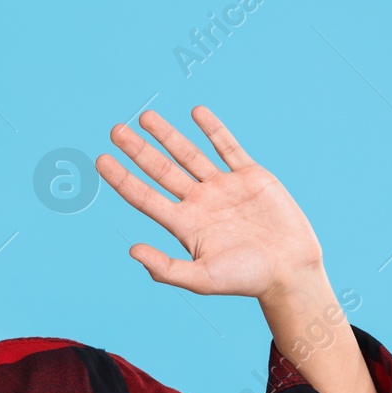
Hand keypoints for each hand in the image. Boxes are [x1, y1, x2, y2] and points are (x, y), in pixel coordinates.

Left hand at [97, 107, 324, 300]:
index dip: (122, 178)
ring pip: (189, 155)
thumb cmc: (246, 280)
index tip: (101, 160)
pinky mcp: (250, 176)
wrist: (290, 271)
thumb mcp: (201, 279)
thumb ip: (166, 268)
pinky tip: (196, 112)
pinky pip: (228, 147)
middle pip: (160, 170)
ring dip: (167, 136)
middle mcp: (199, 203)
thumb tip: (132, 250)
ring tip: (145, 117)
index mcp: (183, 225)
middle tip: (116, 130)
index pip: (144, 196)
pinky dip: (213, 129)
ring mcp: (223, 187)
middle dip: (138, 150)